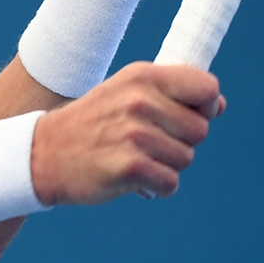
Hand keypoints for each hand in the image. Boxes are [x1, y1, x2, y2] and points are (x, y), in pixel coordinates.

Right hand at [29, 62, 222, 204]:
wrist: (45, 152)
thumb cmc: (93, 122)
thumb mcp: (126, 91)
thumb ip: (172, 94)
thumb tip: (219, 104)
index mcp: (142, 76)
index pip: (206, 87)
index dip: (205, 105)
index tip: (188, 114)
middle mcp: (140, 101)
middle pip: (200, 129)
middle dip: (181, 141)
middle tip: (147, 141)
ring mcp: (135, 134)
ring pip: (186, 158)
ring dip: (166, 164)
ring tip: (134, 156)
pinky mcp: (130, 166)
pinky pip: (170, 182)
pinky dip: (156, 186)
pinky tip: (132, 176)